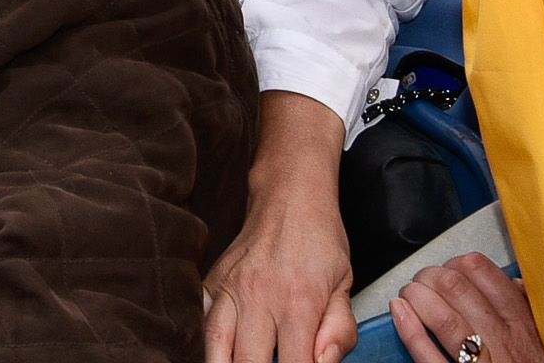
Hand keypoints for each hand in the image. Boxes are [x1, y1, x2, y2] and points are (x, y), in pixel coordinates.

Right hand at [205, 92, 357, 362]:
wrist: (290, 196)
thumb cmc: (320, 243)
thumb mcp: (345, 285)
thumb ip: (339, 330)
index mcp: (299, 301)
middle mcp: (259, 296)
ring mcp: (230, 289)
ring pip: (213, 346)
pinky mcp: (213, 283)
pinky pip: (198, 321)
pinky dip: (202, 342)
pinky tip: (213, 352)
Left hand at [391, 253, 543, 362]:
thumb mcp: (541, 342)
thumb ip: (528, 312)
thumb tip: (516, 283)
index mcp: (523, 326)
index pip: (482, 272)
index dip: (455, 264)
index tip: (448, 271)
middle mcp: (503, 343)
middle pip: (456, 288)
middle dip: (429, 276)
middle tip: (422, 282)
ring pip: (443, 317)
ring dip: (416, 297)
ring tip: (408, 295)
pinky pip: (429, 356)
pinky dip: (410, 329)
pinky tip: (400, 313)